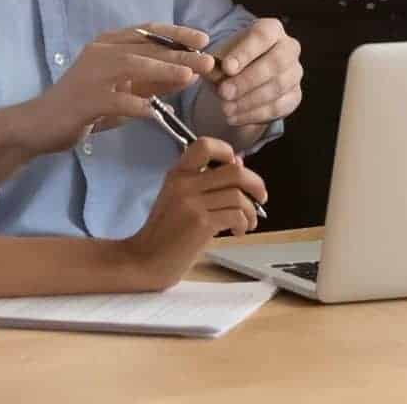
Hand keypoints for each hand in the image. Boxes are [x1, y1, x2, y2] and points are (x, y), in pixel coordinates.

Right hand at [28, 25, 216, 153]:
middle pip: (146, 47)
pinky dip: (138, 105)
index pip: (149, 31)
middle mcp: (100, 52)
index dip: (178, 34)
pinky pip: (116, 100)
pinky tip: (156, 113)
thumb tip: (189, 74)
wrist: (40, 125)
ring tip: (189, 76)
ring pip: (133, 66)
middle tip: (208, 61)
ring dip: (163, 70)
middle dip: (180, 53)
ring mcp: (90, 74)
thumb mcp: (122, 88)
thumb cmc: (85, 106)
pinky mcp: (85, 100)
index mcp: (108, 43)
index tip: (204, 38)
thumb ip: (151, 81)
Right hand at [121, 138, 266, 288]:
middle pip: (234, 171)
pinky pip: (235, 215)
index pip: (204, 145)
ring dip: (252, 211)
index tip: (236, 166)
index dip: (226, 151)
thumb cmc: (165, 231)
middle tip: (261, 198)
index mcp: (177, 173)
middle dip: (255, 183)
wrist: (145, 261)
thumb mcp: (179, 198)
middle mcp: (184, 183)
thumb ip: (205, 181)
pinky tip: (238, 231)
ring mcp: (192, 203)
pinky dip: (244, 223)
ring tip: (248, 223)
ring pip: (238, 195)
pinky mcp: (200, 224)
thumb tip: (239, 162)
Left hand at [208, 18, 302, 127]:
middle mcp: (289, 48)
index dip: (245, 52)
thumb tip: (208, 68)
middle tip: (224, 92)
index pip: (262, 36)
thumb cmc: (232, 61)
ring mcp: (295, 73)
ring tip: (225, 109)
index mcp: (271, 29)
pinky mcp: (295, 96)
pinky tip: (235, 118)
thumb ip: (214, 62)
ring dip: (249, 100)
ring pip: (278, 86)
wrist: (243, 80)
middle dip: (248, 80)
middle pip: (276, 62)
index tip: (227, 67)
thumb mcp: (220, 56)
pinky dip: (254, 114)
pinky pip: (279, 107)